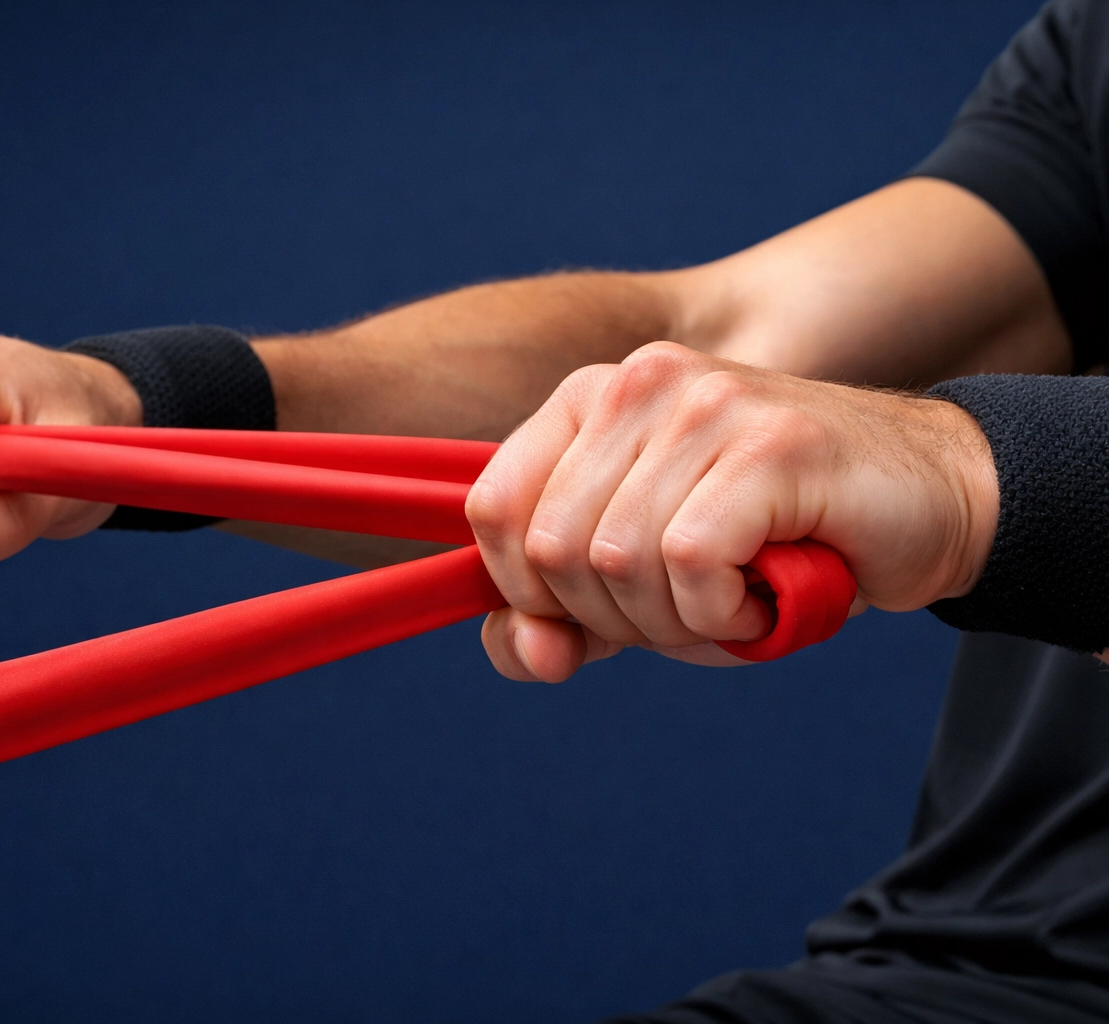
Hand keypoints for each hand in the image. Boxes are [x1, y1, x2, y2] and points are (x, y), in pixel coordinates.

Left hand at [465, 342, 997, 680]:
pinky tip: (766, 597)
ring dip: (678, 622)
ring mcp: (704, 404)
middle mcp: (638, 383)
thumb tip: (529, 652)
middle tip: (691, 607)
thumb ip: (561, 621)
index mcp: (591, 400)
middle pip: (552, 547)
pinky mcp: (770, 444)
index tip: (596, 613)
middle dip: (615, 617)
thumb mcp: (644, 587)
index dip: (528, 592)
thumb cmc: (776, 546)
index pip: (492, 509)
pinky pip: (689, 562)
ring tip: (738, 597)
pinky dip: (724, 614)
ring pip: (617, 559)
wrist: (936, 504)